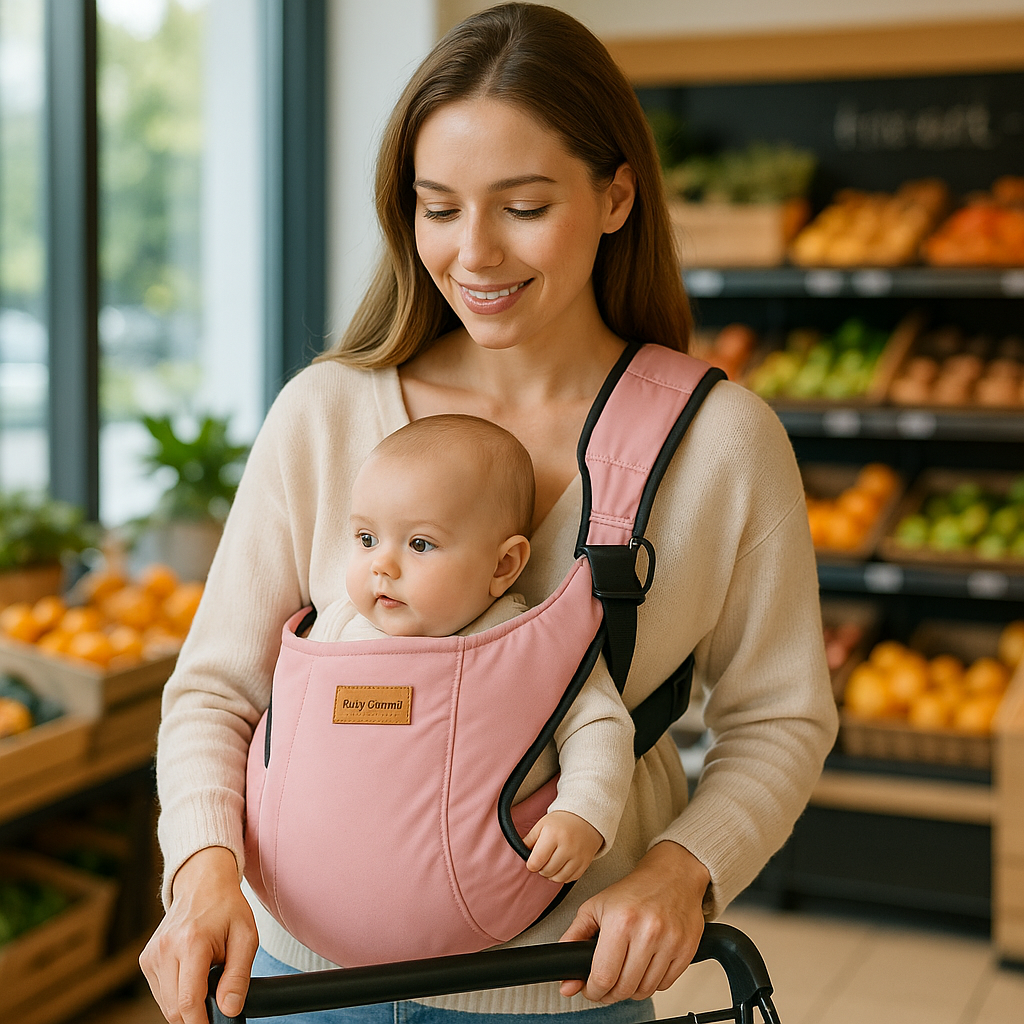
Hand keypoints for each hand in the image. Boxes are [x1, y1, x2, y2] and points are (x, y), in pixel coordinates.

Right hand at [140, 846, 258, 1023]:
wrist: (202, 883)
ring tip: (205, 976)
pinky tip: (192, 974)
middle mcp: (165, 949)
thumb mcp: (246, 936)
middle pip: (174, 1008)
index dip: (200, 1022)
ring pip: (166, 1004)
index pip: (189, 1000)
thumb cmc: (227, 908)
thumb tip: (230, 1009)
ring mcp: (152, 954)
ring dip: (186, 1003)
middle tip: (216, 1000)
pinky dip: (177, 993)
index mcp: (191, 942)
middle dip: (196, 1014)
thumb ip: (239, 975)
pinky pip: (160, 992)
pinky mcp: (146, 959)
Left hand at [524, 810, 602, 882]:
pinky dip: (564, 875)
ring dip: (552, 874)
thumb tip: (519, 852)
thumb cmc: (562, 821)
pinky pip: (570, 878)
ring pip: (558, 878)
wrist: (586, 817)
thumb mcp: (542, 825)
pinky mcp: (585, 863)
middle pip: (547, 871)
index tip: (532, 861)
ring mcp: (577, 856)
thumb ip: (529, 840)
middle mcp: (566, 846)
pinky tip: (563, 865)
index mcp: (552, 835)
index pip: (536, 862)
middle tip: (543, 860)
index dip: (531, 864)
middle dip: (542, 868)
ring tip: (552, 863)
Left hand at [558, 840, 708, 1003]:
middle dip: (610, 993)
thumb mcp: (595, 907)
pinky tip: (645, 967)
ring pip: (645, 990)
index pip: (603, 977)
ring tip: (625, 973)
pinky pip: (665, 984)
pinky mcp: (686, 949)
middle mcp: (647, 932)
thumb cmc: (634, 890)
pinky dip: (652, 983)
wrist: (672, 875)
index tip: (590, 988)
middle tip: (606, 984)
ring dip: (631, 989)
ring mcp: (670, 942)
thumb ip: (574, 940)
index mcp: (621, 921)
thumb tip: (567, 982)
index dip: (592, 990)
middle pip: (624, 988)